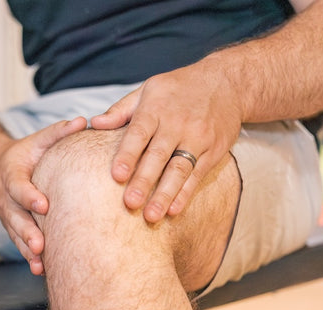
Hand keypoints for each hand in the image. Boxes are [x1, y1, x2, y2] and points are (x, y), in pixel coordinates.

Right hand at [0, 117, 86, 274]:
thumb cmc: (26, 154)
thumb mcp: (39, 139)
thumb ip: (59, 132)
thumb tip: (85, 120)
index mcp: (11, 174)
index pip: (18, 186)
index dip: (29, 196)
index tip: (43, 205)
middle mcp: (6, 199)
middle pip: (14, 218)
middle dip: (27, 232)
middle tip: (40, 245)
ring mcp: (8, 216)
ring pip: (16, 235)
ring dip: (27, 250)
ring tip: (40, 264)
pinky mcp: (13, 228)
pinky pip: (19, 244)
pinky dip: (29, 258)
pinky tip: (41, 271)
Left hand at [91, 62, 242, 222]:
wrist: (227, 82)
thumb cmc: (178, 89)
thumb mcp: (148, 90)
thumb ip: (121, 110)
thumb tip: (95, 123)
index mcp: (156, 109)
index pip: (139, 134)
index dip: (128, 155)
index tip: (116, 175)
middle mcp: (177, 124)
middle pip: (158, 156)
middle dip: (144, 181)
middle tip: (130, 203)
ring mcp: (198, 138)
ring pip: (179, 169)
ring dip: (164, 194)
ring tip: (151, 216)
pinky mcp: (214, 151)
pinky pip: (197, 175)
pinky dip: (185, 193)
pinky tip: (173, 210)